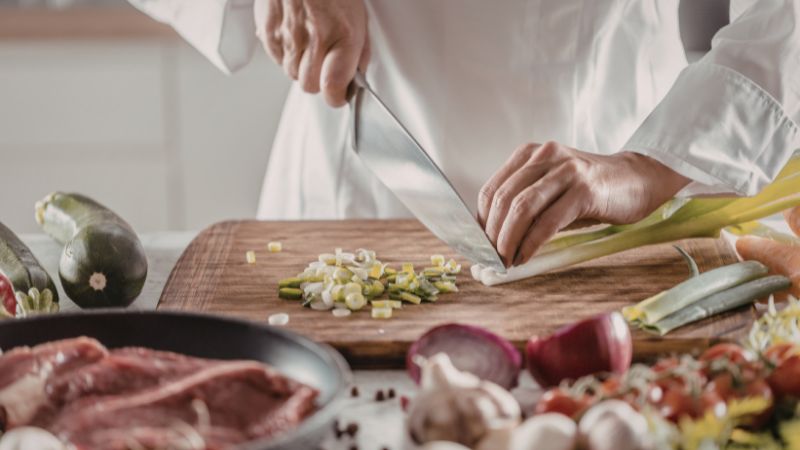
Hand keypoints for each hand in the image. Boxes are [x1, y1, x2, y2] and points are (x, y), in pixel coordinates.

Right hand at [255, 0, 368, 106]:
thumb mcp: (358, 15)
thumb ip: (359, 48)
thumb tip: (357, 71)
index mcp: (341, 36)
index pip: (333, 88)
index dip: (337, 96)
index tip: (341, 94)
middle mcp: (313, 40)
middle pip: (309, 86)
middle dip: (318, 80)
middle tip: (325, 64)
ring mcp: (287, 37)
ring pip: (291, 73)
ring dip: (301, 65)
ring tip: (309, 42)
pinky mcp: (268, 31)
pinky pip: (276, 57)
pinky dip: (284, 52)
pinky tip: (294, 35)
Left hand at [477, 142, 690, 265]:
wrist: (638, 180)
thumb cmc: (590, 191)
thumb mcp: (552, 191)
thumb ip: (525, 208)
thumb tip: (494, 241)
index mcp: (530, 155)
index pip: (492, 189)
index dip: (482, 221)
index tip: (480, 246)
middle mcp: (545, 156)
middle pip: (504, 198)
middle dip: (492, 234)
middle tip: (490, 259)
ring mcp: (566, 170)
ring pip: (522, 207)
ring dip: (509, 240)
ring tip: (505, 261)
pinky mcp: (585, 189)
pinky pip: (548, 220)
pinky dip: (532, 242)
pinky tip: (526, 256)